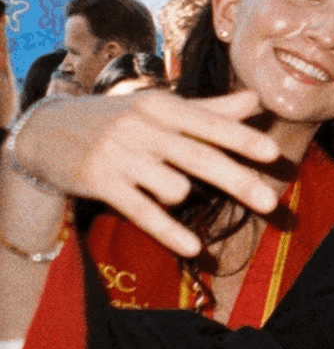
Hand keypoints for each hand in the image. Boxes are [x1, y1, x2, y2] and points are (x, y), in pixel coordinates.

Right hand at [12, 90, 284, 255]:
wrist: (45, 130)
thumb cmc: (119, 118)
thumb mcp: (161, 107)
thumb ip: (211, 109)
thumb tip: (258, 99)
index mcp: (162, 107)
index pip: (209, 124)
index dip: (240, 139)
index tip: (273, 153)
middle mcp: (142, 129)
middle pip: (199, 158)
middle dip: (237, 181)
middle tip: (271, 203)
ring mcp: (120, 157)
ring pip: (172, 186)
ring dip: (182, 195)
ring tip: (165, 189)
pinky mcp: (101, 183)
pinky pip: (143, 213)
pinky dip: (169, 232)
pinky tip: (195, 248)